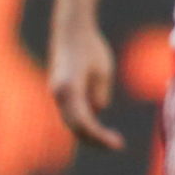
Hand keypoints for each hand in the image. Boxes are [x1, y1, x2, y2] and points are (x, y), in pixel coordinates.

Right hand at [48, 20, 124, 150]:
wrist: (70, 29)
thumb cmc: (90, 46)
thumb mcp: (102, 72)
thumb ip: (99, 95)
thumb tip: (97, 110)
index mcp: (69, 90)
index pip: (85, 123)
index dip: (101, 137)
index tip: (119, 144)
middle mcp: (58, 94)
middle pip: (75, 126)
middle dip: (95, 139)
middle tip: (116, 145)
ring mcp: (55, 92)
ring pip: (70, 121)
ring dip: (88, 132)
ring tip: (110, 139)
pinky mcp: (58, 90)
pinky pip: (70, 112)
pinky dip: (83, 122)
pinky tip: (98, 124)